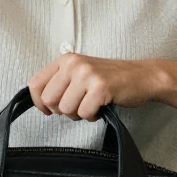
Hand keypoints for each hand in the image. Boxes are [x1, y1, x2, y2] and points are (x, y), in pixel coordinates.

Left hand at [27, 54, 166, 121]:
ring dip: (78, 114)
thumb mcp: (80, 73)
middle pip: (49, 100)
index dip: (38, 102)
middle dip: (61, 110)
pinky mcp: (100, 87)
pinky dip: (92, 116)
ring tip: (91, 105)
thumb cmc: (110, 78)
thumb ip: (60, 82)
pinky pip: (84, 113)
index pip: (35, 83)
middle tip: (77, 106)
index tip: (48, 110)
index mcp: (65, 60)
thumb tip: (41, 102)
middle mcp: (73, 64)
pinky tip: (100, 107)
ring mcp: (87, 75)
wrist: (141, 76)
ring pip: (66, 109)